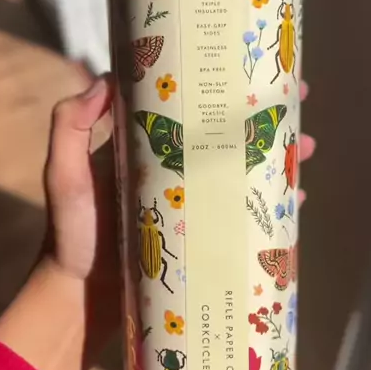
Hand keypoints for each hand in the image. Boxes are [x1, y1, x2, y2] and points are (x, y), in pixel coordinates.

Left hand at [43, 75, 314, 369]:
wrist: (81, 300)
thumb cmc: (73, 234)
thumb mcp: (64, 175)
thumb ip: (69, 126)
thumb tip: (106, 79)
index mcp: (145, 146)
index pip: (187, 104)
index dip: (218, 84)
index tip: (247, 69)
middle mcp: (173, 167)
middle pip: (225, 134)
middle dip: (262, 117)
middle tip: (299, 100)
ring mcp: (191, 201)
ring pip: (241, 169)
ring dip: (275, 155)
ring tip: (307, 146)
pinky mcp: (203, 234)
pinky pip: (243, 212)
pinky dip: (270, 203)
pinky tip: (297, 198)